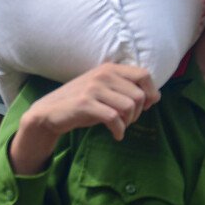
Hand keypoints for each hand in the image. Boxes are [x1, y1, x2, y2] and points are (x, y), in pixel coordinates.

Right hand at [28, 63, 158, 141]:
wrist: (49, 112)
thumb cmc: (81, 103)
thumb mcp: (103, 89)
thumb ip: (124, 88)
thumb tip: (155, 96)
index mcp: (110, 68)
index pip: (144, 74)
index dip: (151, 92)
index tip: (145, 106)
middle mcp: (103, 75)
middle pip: (139, 94)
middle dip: (138, 112)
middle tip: (128, 121)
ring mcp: (94, 88)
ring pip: (129, 106)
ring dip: (129, 122)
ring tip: (121, 127)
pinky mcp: (85, 104)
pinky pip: (114, 118)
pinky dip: (119, 130)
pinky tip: (116, 135)